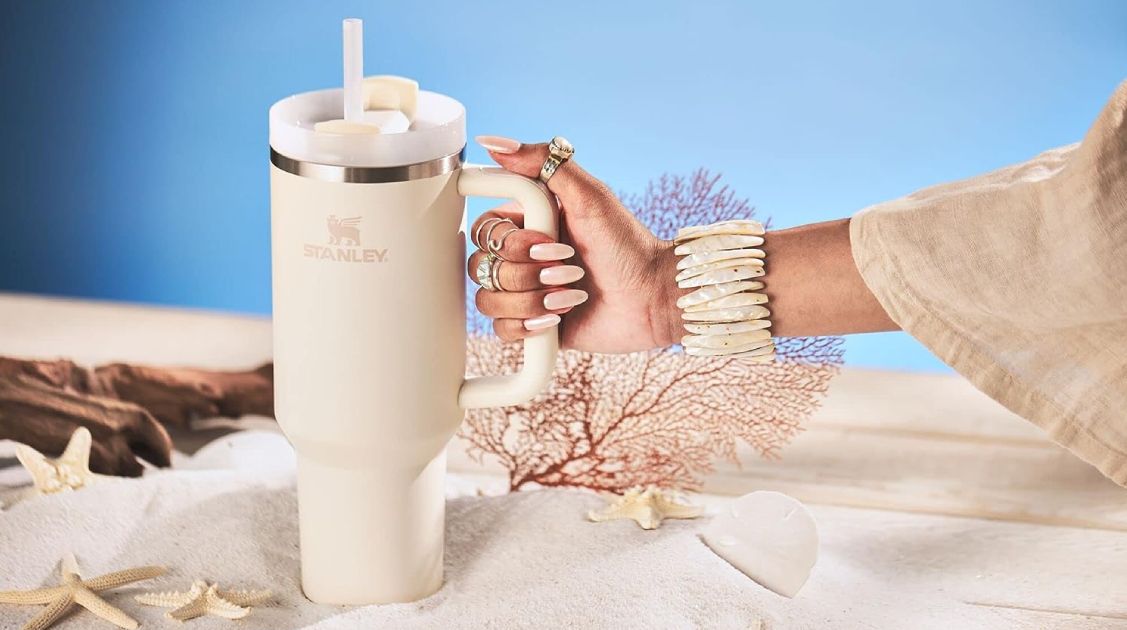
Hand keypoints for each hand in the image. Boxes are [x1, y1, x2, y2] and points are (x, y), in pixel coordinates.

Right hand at [469, 136, 681, 352]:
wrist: (651, 297)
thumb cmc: (627, 245)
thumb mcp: (589, 195)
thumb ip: (542, 162)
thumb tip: (493, 144)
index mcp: (527, 223)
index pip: (482, 228)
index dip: (503, 237)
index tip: (539, 236)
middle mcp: (521, 257)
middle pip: (480, 265)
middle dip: (525, 268)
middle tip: (567, 264)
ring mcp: (525, 293)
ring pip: (488, 299)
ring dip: (530, 298)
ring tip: (569, 293)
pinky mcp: (532, 326)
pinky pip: (500, 330)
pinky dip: (529, 324)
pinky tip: (558, 316)